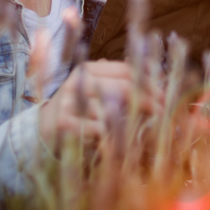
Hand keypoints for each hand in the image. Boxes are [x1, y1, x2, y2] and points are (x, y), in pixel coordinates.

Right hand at [38, 60, 156, 145]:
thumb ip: (121, 84)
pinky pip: (98, 130)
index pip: (126, 71)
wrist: (43, 130)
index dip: (150, 83)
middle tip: (162, 114)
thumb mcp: (97, 92)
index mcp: (89, 69)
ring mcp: (69, 101)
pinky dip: (111, 137)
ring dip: (129, 123)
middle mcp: (78, 81)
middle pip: (123, 87)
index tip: (166, 96)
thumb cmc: (79, 111)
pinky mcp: (64, 122)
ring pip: (112, 111)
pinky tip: (113, 140)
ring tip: (137, 131)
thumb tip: (157, 77)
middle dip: (147, 101)